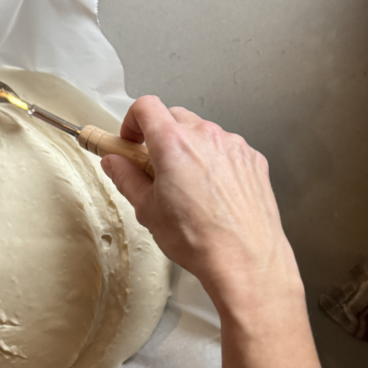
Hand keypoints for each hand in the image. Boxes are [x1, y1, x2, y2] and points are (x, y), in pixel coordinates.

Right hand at [100, 96, 301, 314]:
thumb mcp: (148, 210)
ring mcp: (234, 146)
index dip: (132, 121)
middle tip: (156, 168)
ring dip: (190, 150)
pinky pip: (227, 150)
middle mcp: (206, 136)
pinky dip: (216, 162)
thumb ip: (126, 178)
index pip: (145, 107)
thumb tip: (113, 162)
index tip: (131, 140)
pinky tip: (214, 194)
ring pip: (203, 134)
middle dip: (160, 137)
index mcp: (174, 143)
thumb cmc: (199, 240)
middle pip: (175, 117)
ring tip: (189, 188)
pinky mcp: (253, 160)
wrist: (245, 260)